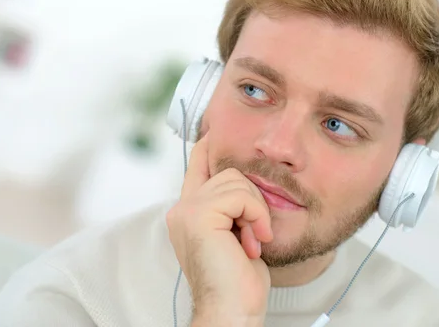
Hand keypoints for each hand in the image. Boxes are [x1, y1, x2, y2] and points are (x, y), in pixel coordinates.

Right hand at [166, 133, 272, 326]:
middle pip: (228, 170)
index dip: (210, 144)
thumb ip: (232, 207)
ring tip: (253, 241)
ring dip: (256, 211)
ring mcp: (187, 211)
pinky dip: (256, 217)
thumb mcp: (237, 234)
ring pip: (236, 180)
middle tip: (254, 234)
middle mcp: (183, 208)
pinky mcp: (199, 216)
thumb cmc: (239, 280)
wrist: (233, 311)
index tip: (217, 129)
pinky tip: (254, 242)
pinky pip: (241, 196)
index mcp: (189, 211)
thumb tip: (243, 178)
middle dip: (252, 198)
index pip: (198, 163)